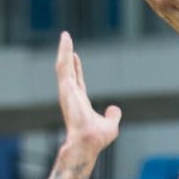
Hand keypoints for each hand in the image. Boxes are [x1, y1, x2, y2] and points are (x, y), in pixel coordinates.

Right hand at [56, 32, 120, 152]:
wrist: (88, 143)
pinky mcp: (66, 87)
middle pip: (68, 71)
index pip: (77, 82)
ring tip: (65, 36)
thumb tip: (115, 109)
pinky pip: (63, 66)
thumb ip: (112, 116)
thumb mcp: (110, 125)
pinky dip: (64, 52)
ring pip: (63, 66)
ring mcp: (67, 91)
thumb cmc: (96, 139)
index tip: (74, 57)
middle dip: (66, 55)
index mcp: (79, 103)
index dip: (76, 69)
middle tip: (66, 40)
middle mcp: (71, 96)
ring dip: (64, 50)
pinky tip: (66, 40)